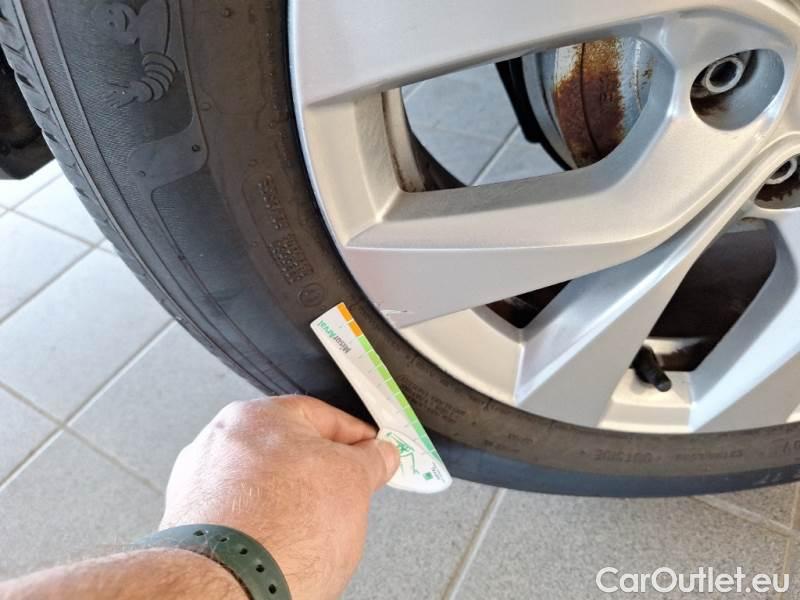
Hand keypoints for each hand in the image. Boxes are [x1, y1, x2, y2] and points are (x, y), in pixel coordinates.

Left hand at [160, 395, 399, 599]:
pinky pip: (243, 517)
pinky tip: (282, 546)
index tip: (371, 454)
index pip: (322, 415)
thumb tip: (379, 454)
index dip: (356, 439)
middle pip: (289, 450)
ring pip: (265, 485)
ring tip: (311, 533)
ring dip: (291, 503)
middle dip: (322, 474)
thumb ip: (371, 460)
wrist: (232, 588)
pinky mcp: (194, 524)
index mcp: (258, 415)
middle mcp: (221, 442)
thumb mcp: (354, 483)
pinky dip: (264, 528)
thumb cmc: (280, 533)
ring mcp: (202, 484)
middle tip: (346, 497)